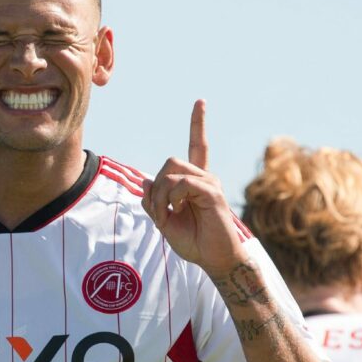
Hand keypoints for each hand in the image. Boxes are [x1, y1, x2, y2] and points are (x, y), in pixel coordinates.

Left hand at [141, 99, 245, 276]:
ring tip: (169, 214)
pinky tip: (178, 211)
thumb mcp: (164, 222)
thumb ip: (154, 202)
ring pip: (173, 172)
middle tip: (160, 210)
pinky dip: (173, 198)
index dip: (198, 124)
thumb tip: (146, 182)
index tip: (201, 101)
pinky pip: (184, 184)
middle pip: (170, 162)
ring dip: (163, 195)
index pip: (198, 146)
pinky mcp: (213, 194)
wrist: (215, 260)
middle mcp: (205, 178)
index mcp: (194, 182)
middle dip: (157, 185)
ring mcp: (210, 184)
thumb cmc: (193, 242)